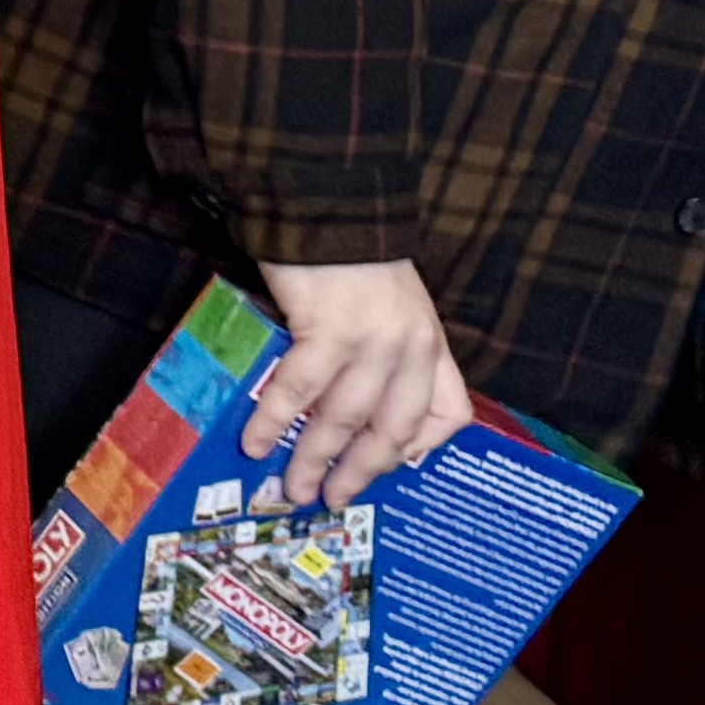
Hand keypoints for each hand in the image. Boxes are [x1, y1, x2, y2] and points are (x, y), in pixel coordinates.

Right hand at [245, 257, 476, 509]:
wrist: (328, 205)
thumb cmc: (351, 253)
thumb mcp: (394, 303)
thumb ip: (390, 349)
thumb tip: (356, 402)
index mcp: (430, 343)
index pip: (449, 414)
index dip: (421, 449)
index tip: (391, 467)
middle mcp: (411, 349)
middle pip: (392, 432)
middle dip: (359, 473)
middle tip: (331, 499)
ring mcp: (372, 343)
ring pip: (343, 421)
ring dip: (312, 460)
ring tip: (290, 486)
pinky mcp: (328, 331)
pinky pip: (299, 392)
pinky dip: (274, 422)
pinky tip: (256, 441)